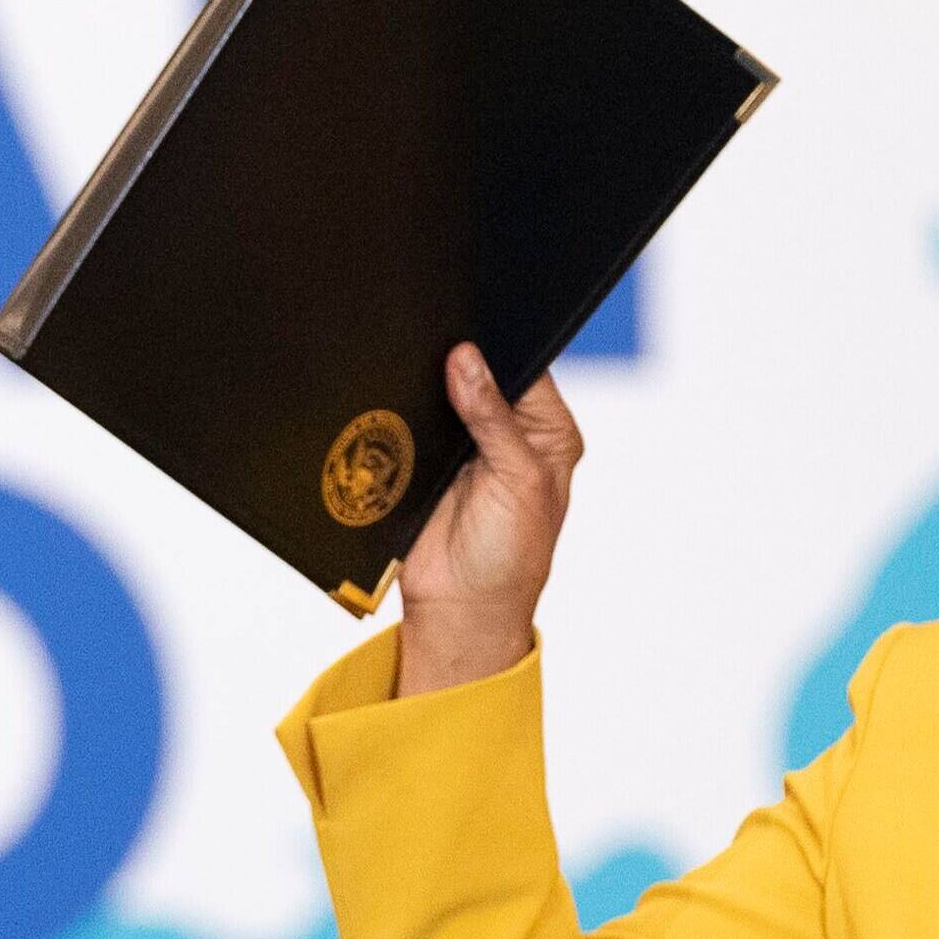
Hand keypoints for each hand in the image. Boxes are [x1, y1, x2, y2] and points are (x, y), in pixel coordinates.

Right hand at [391, 345, 581, 697]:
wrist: (458, 609)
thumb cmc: (509, 558)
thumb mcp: (518, 482)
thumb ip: (494, 420)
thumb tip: (467, 359)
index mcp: (548, 432)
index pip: (528, 367)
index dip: (502, 345)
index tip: (471, 328)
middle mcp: (509, 432)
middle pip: (481, 374)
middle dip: (459, 363)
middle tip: (435, 343)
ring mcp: (464, 443)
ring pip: (441, 393)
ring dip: (425, 387)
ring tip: (411, 374)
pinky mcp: (423, 457)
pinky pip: (407, 418)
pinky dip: (399, 410)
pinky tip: (390, 397)